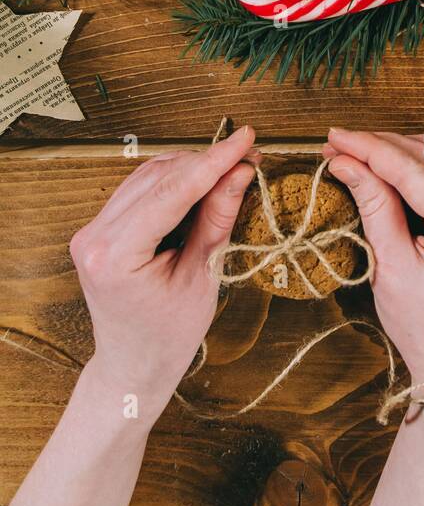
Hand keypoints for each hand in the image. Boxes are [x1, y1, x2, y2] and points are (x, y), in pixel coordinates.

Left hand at [69, 126, 258, 423]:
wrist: (133, 366)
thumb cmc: (168, 336)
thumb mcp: (202, 279)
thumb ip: (216, 220)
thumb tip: (239, 173)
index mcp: (115, 256)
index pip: (170, 192)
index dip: (213, 161)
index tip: (244, 139)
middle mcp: (94, 237)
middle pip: (158, 177)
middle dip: (206, 163)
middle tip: (248, 157)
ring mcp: (92, 231)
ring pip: (148, 176)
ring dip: (191, 169)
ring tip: (232, 170)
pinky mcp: (100, 229)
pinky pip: (139, 189)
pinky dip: (173, 182)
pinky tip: (203, 183)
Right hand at [325, 129, 423, 395]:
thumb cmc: (422, 325)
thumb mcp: (391, 266)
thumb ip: (374, 206)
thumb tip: (346, 162)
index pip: (412, 170)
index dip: (369, 148)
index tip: (333, 138)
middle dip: (378, 146)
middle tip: (336, 145)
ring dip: (396, 151)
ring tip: (354, 152)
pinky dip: (415, 165)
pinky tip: (384, 165)